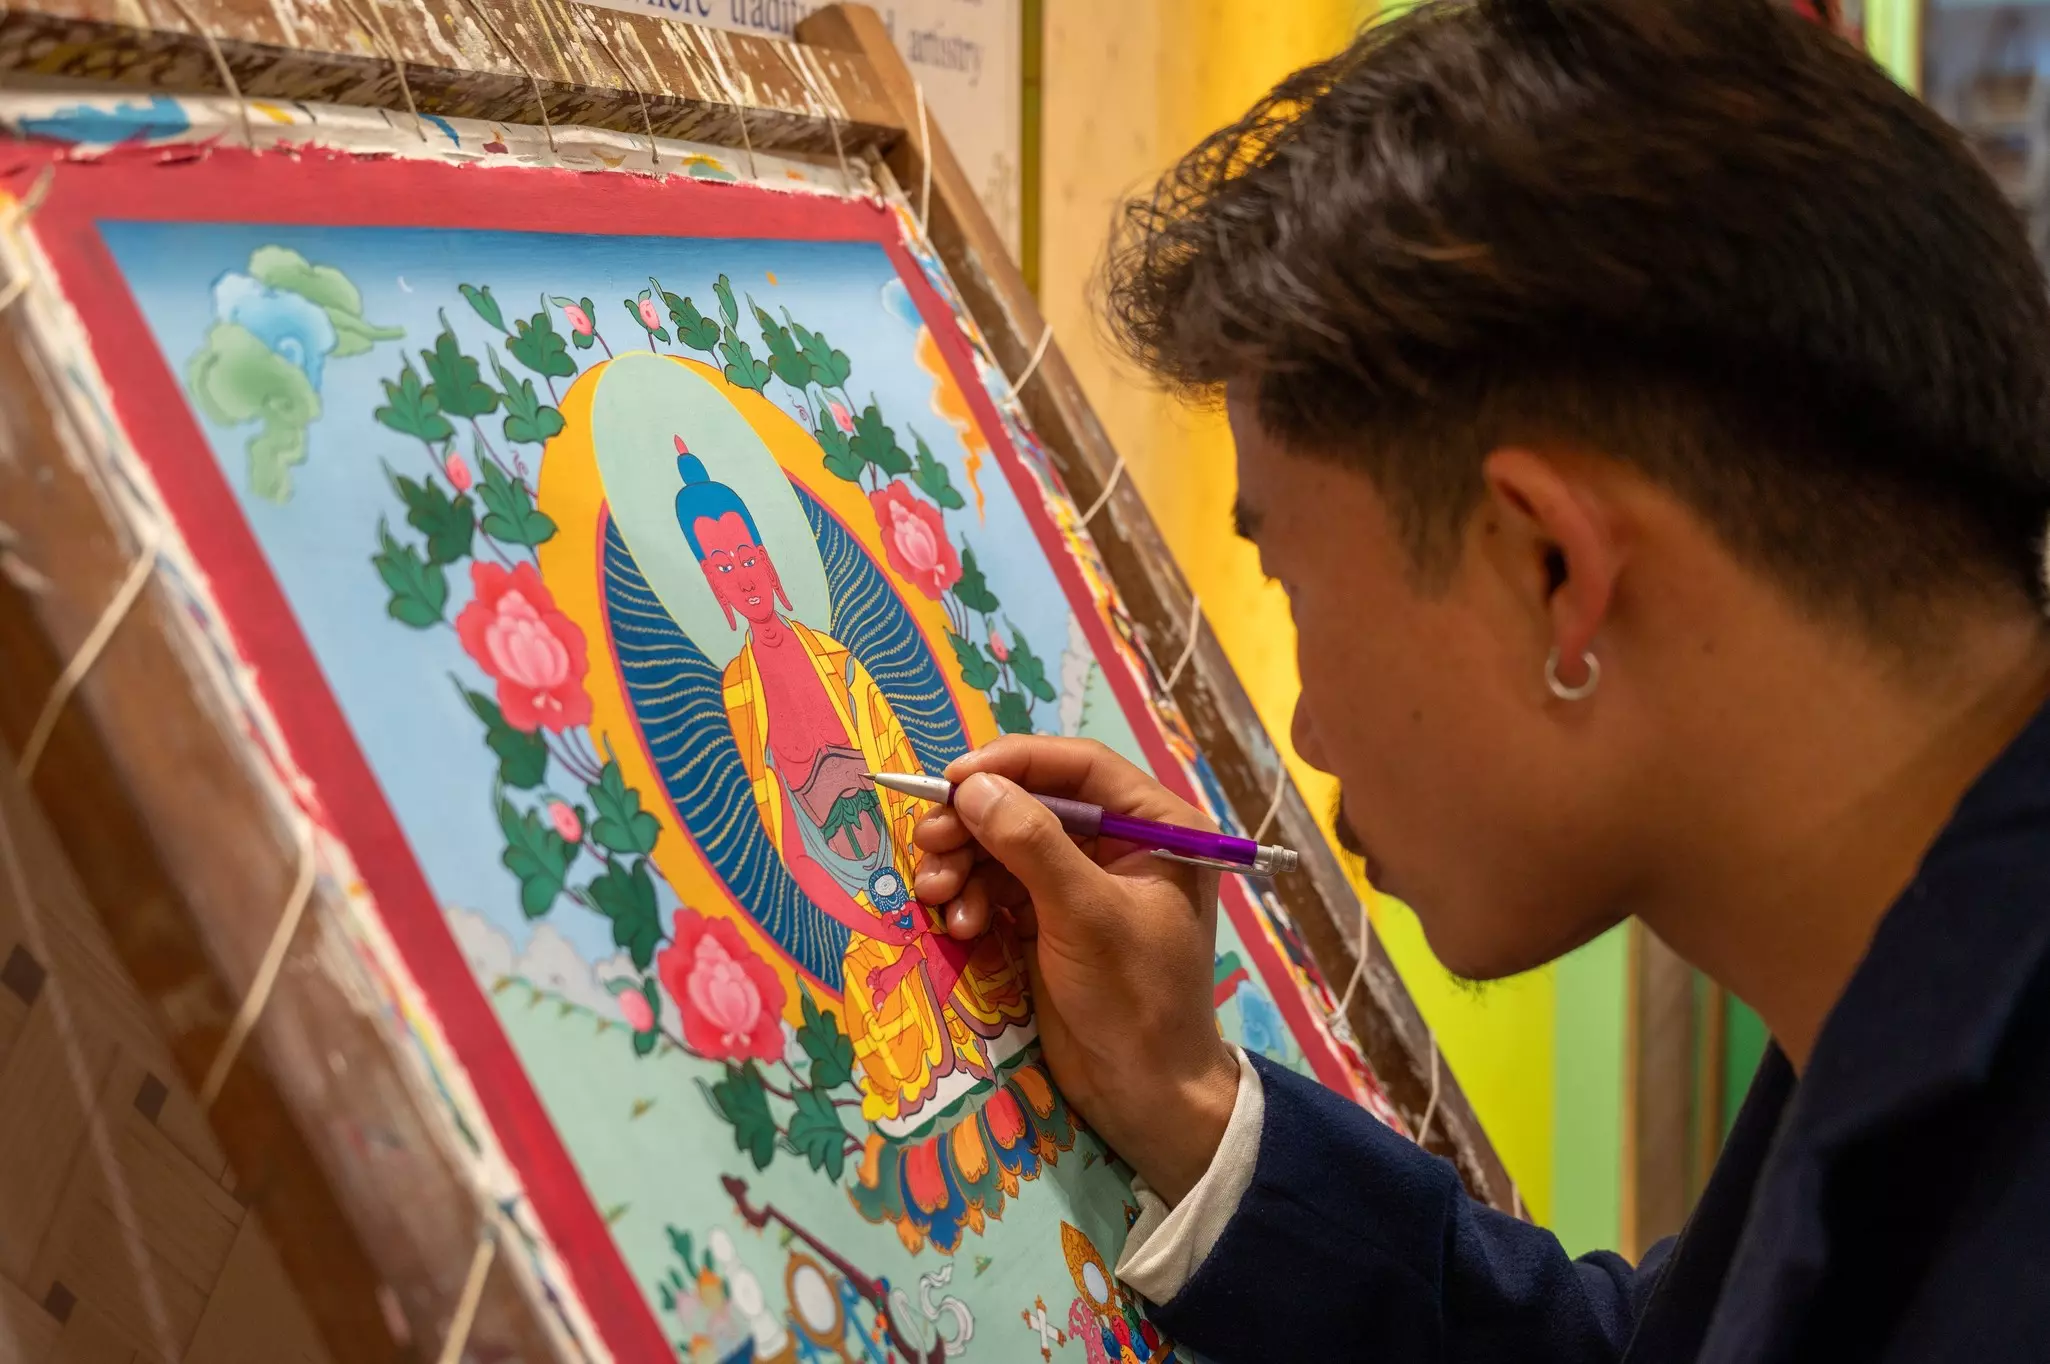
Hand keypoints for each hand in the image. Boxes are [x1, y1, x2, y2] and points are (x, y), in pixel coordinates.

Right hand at [911, 736, 1238, 1203]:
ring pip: (1007, 844)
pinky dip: (974, 898)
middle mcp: (1122, 845)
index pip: (1080, 767)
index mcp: (1157, 826)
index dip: (1014, 763)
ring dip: (966, 863)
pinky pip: (1001, 886)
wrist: (1143, 1095)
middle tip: (929, 842)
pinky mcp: (1052, 921)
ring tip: (937, 894)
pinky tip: (961, 925)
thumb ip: (1031, 844)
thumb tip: (974, 786)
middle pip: (1034, 802)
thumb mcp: (1085, 915)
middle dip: (977, 821)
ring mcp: (1084, 883)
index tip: (955, 780)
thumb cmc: (1136, 999)